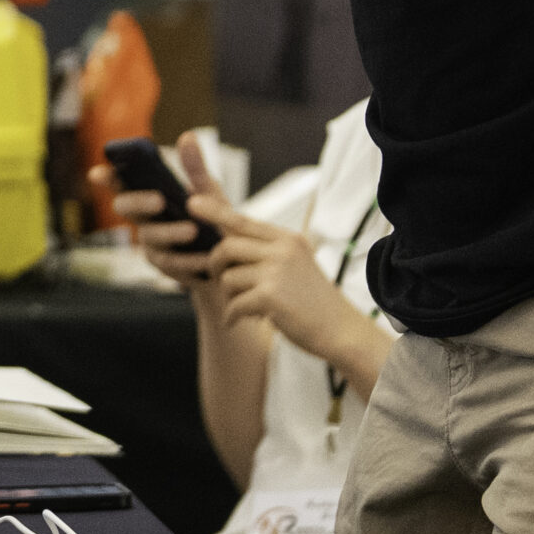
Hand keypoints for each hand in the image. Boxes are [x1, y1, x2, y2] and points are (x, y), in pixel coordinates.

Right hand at [94, 130, 227, 292]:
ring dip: (170, 232)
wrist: (235, 257)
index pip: (120, 183)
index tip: (97, 174)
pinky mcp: (164, 265)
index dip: (106, 178)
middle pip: (124, 208)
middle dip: (138, 202)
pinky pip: (170, 262)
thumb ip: (196, 168)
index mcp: (149, 194)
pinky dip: (189, 260)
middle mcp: (144, 218)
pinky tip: (206, 257)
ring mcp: (151, 243)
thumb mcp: (209, 191)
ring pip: (150, 236)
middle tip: (159, 200)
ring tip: (194, 230)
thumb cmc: (215, 218)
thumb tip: (187, 136)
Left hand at [202, 197, 367, 363]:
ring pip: (228, 278)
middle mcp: (282, 250)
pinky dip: (232, 315)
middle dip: (217, 267)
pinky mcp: (270, 296)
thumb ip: (265, 250)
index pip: (243, 221)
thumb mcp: (294, 264)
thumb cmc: (313, 301)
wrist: (341, 331)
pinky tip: (239, 321)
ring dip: (229, 296)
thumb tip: (226, 240)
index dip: (215, 211)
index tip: (192, 202)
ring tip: (245, 306)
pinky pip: (234, 303)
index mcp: (287, 239)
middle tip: (222, 282)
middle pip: (227, 247)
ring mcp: (276, 271)